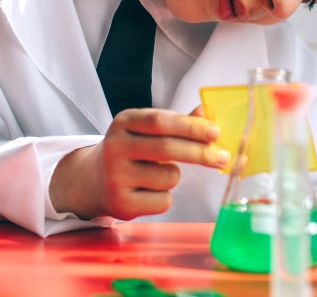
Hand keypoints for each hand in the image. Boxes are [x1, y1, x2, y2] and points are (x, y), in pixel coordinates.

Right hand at [49, 108, 229, 220]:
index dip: (190, 126)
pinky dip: (165, 197)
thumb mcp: (147, 130)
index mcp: (124, 122)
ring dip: (175, 177)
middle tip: (223, 158)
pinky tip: (147, 192)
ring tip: (157, 174)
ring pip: (169, 177)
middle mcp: (115, 147)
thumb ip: (178, 123)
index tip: (215, 132)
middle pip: (167, 148)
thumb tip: (207, 112)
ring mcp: (115, 177)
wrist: (93, 180)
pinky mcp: (120, 204)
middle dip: (200, 153)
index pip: (160, 121)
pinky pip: (163, 201)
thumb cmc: (131, 151)